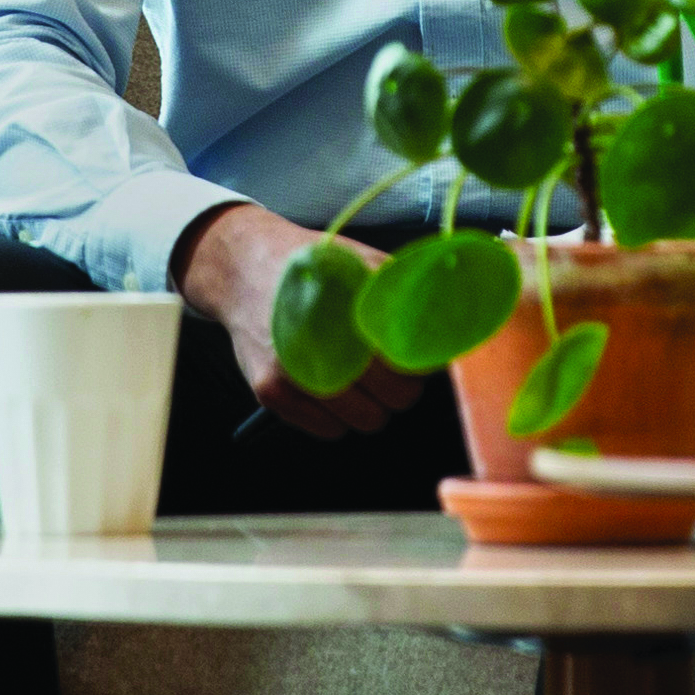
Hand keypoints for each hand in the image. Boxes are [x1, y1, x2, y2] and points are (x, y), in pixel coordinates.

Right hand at [177, 202, 430, 435]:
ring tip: (358, 375)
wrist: (243, 268)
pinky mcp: (270, 392)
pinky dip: (337, 416)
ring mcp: (294, 373)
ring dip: (371, 404)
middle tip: (388, 367)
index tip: (416, 355)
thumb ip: (405, 295)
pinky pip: (328, 431)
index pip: (415, 364)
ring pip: (367, 421)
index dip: (423, 363)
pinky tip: (329, 385)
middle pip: (398, 398)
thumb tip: (451, 328)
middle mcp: (326, 344)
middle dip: (401, 385)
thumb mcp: (364, 263)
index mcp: (356, 312)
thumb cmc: (314, 266)